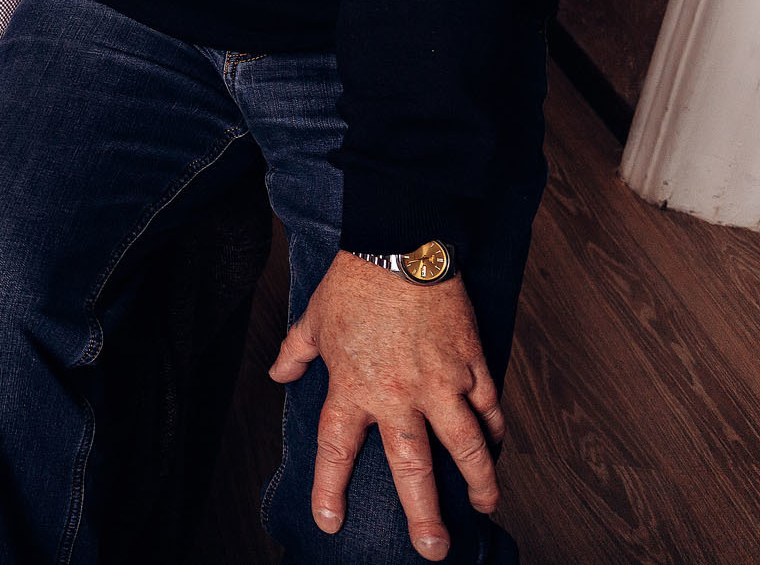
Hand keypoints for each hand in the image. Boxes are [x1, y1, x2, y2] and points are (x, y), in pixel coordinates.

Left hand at [270, 253, 504, 560]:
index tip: (330, 522)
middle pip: (413, 467)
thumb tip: (279, 372)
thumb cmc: (354, 282)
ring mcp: (441, 382)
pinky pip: (490, 407)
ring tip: (486, 505)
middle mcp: (398, 394)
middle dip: (423, 513)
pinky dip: (496, 431)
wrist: (400, 244)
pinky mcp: (472, 363)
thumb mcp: (312, 319)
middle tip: (432, 548)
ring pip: (466, 446)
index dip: (332, 489)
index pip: (337, 450)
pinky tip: (499, 448)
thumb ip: (295, 352)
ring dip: (479, 480)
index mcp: (353, 387)